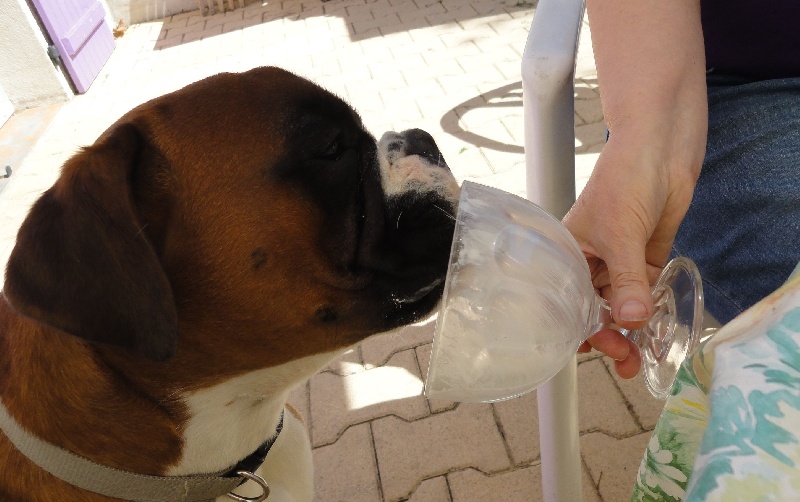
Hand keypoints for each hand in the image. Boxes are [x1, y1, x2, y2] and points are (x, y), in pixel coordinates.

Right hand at [569, 0, 706, 377]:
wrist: (660, 149)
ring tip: (640, 358)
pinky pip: (645, 293)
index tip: (597, 350)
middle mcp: (590, 262)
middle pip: (593, 308)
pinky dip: (649, 312)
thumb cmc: (624, 180)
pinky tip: (654, 331)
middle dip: (607, 336)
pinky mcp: (647, 258)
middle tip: (625, 359)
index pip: (567, 300)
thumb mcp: (621, 234)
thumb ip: (627, 280)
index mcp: (568, 254)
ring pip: (620, 306)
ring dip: (630, 331)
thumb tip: (632, 320)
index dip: (579, 328)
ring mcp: (620, 262)